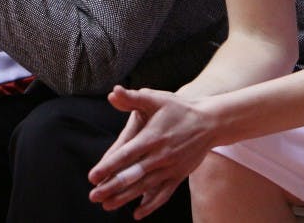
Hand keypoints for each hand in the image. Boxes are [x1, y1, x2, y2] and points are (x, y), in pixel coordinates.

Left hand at [88, 86, 214, 218]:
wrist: (210, 122)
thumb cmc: (179, 108)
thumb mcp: (156, 99)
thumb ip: (132, 98)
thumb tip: (113, 92)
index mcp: (152, 138)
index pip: (125, 155)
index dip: (108, 167)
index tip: (93, 176)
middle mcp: (161, 156)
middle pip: (133, 175)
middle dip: (112, 187)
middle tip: (94, 196)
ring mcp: (171, 168)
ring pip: (145, 187)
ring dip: (126, 198)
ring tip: (107, 206)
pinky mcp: (179, 175)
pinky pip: (163, 194)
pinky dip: (151, 205)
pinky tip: (138, 214)